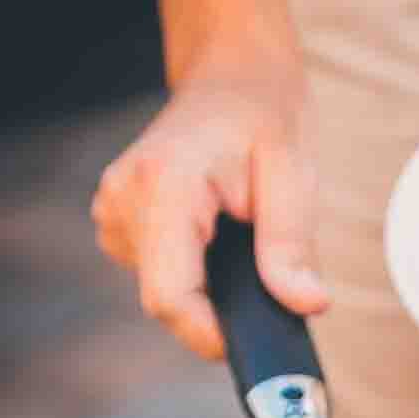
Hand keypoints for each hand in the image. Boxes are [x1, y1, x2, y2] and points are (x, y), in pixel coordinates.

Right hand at [92, 44, 327, 359]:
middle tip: (267, 278)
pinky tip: (219, 237)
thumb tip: (305, 304)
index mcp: (163, 184)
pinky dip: (196, 270)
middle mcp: (124, 198)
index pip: (170, 296)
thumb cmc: (264, 115)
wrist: (233, 74)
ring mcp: (114, 210)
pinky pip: (160, 273)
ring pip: (164, 290)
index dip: (211, 335)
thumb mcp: (293, 174)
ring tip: (243, 238)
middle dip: (219, 308)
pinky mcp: (119, 222)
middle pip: (166, 300)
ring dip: (210, 285)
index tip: (252, 343)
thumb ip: (292, 246)